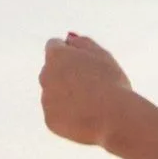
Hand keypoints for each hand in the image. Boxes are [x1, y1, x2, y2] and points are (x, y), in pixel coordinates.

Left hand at [40, 33, 134, 148]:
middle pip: (51, 71)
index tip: (83, 62)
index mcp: (56, 56)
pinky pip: (57, 114)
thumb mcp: (102, 54)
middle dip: (65, 74)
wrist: (112, 117)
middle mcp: (45, 75)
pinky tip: (85, 116)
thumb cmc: (110, 82)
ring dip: (66, 95)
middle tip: (90, 83)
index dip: (70, 53)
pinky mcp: (50, 119)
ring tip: (91, 102)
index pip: (54, 46)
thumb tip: (69, 39)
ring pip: (53, 94)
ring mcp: (46, 99)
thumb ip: (82, 43)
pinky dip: (68, 115)